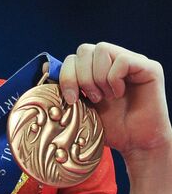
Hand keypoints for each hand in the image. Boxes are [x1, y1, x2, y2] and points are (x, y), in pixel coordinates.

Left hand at [60, 43, 171, 161]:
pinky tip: (119, 94)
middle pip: (84, 49)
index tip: (71, 99)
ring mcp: (132, 62)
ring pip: (102, 49)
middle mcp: (114, 61)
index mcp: (96, 69)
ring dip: (98, 78)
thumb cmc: (110, 127)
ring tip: (105, 97)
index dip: (67, 76)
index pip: (73, 57)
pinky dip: (115, 79)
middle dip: (80, 77)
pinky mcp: (149, 68)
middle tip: (91, 99)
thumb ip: (66, 87)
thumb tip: (44, 68)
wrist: (135, 144)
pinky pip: (123, 60)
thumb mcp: (80, 106)